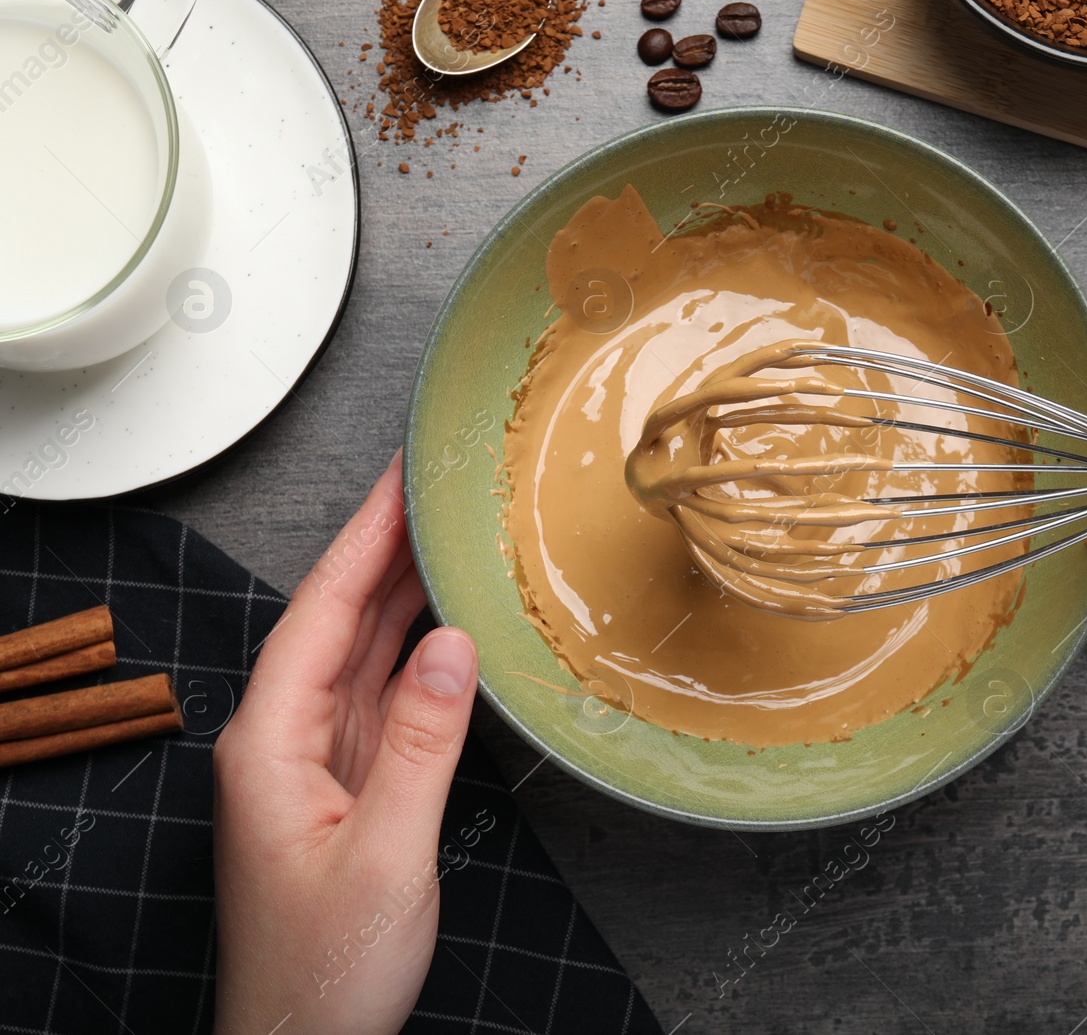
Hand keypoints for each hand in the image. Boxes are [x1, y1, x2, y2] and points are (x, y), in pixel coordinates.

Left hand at [212, 453, 478, 1034]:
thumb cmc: (326, 969)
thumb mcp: (388, 855)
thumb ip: (424, 744)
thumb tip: (454, 644)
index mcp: (270, 745)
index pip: (322, 613)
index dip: (364, 538)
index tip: (400, 478)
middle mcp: (284, 742)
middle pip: (338, 622)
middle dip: (385, 549)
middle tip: (437, 486)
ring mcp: (315, 766)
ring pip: (362, 656)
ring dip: (403, 595)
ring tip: (449, 534)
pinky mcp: (347, 790)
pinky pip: (382, 701)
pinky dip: (416, 656)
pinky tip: (446, 627)